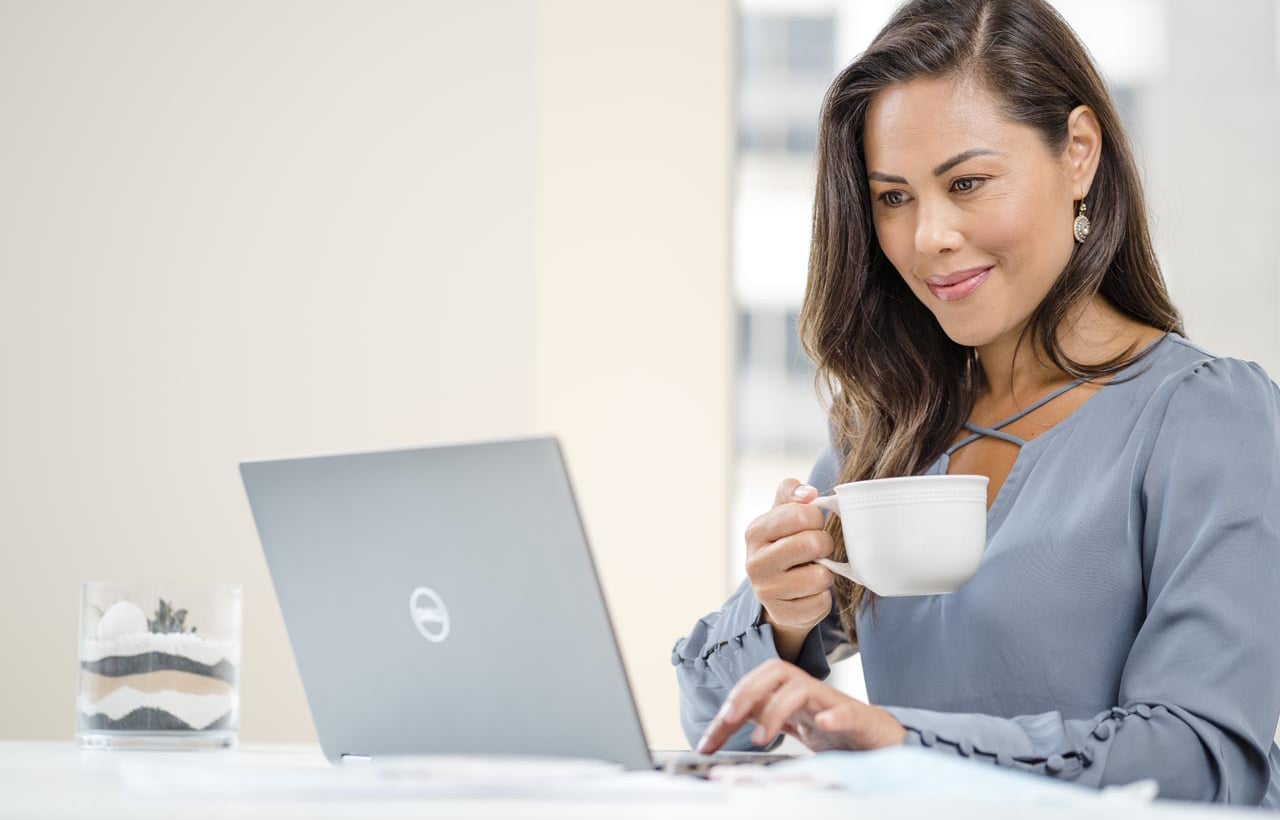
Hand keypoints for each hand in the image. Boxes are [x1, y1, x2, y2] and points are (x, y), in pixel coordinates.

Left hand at [696, 659, 906, 753]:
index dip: (729, 707)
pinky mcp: (860, 719)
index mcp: (791, 694)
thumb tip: (726, 719)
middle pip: (774, 672)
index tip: (708, 739)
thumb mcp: (794, 726)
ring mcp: (834, 703)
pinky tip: (823, 724)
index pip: (754, 686)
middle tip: (727, 721)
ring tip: (760, 738)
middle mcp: (809, 692)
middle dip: (746, 694)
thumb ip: (766, 717)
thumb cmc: (837, 731)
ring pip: (802, 689)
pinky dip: (835, 717)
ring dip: (777, 710)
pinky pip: (847, 713)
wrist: (882, 740)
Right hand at [745, 479, 834, 652]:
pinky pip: (821, 603)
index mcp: (755, 532)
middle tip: (818, 549)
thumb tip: (808, 493)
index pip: (801, 514)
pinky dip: (822, 597)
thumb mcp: (782, 514)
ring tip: (813, 570)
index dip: (816, 518)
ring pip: (820, 576)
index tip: (813, 525)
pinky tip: (810, 592)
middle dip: (824, 544)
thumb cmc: (784, 544)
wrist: (775, 590)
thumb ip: (791, 494)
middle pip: (813, 543)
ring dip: (825, 572)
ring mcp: (767, 592)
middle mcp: (755, 563)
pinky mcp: (783, 615)